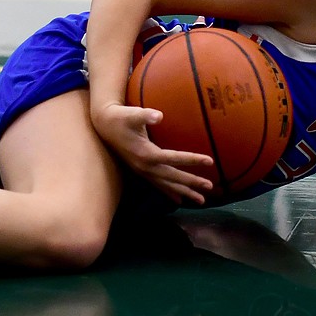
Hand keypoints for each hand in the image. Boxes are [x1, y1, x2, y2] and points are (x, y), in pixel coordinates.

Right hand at [92, 103, 213, 203]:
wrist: (104, 125)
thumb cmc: (121, 117)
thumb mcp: (132, 114)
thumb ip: (145, 115)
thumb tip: (158, 115)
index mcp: (146, 153)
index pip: (173, 158)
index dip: (192, 159)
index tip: (210, 161)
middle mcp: (145, 166)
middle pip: (172, 177)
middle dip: (191, 182)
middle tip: (210, 186)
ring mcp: (142, 171)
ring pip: (166, 185)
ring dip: (184, 192)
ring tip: (201, 201)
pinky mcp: (141, 171)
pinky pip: (158, 185)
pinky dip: (169, 193)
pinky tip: (179, 201)